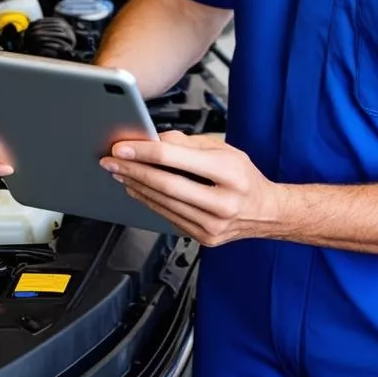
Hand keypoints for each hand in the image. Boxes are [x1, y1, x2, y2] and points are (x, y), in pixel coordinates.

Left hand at [100, 132, 285, 246]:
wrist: (266, 213)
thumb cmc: (245, 178)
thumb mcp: (225, 149)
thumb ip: (189, 144)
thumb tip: (155, 139)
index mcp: (230, 173)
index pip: (178, 159)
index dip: (146, 151)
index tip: (123, 147)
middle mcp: (223, 202)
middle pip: (166, 184)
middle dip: (134, 170)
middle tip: (111, 160)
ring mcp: (212, 225)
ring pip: (163, 203)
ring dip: (136, 186)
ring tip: (119, 172)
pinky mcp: (203, 237)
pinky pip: (168, 217)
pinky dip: (149, 201)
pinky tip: (137, 189)